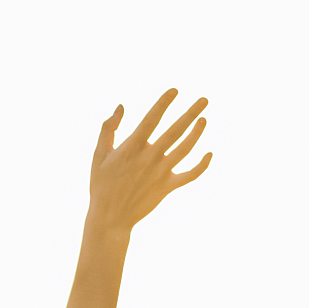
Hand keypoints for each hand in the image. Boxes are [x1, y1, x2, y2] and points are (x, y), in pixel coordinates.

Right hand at [86, 89, 209, 232]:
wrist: (110, 217)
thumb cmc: (101, 184)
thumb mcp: (98, 155)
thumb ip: (108, 129)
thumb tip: (121, 107)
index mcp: (132, 147)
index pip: (152, 119)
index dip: (164, 103)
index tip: (175, 90)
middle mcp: (149, 157)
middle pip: (176, 130)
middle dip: (191, 113)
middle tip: (204, 100)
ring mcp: (161, 173)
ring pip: (185, 149)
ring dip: (197, 133)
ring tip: (204, 119)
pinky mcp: (168, 187)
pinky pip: (190, 175)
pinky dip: (202, 165)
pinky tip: (210, 153)